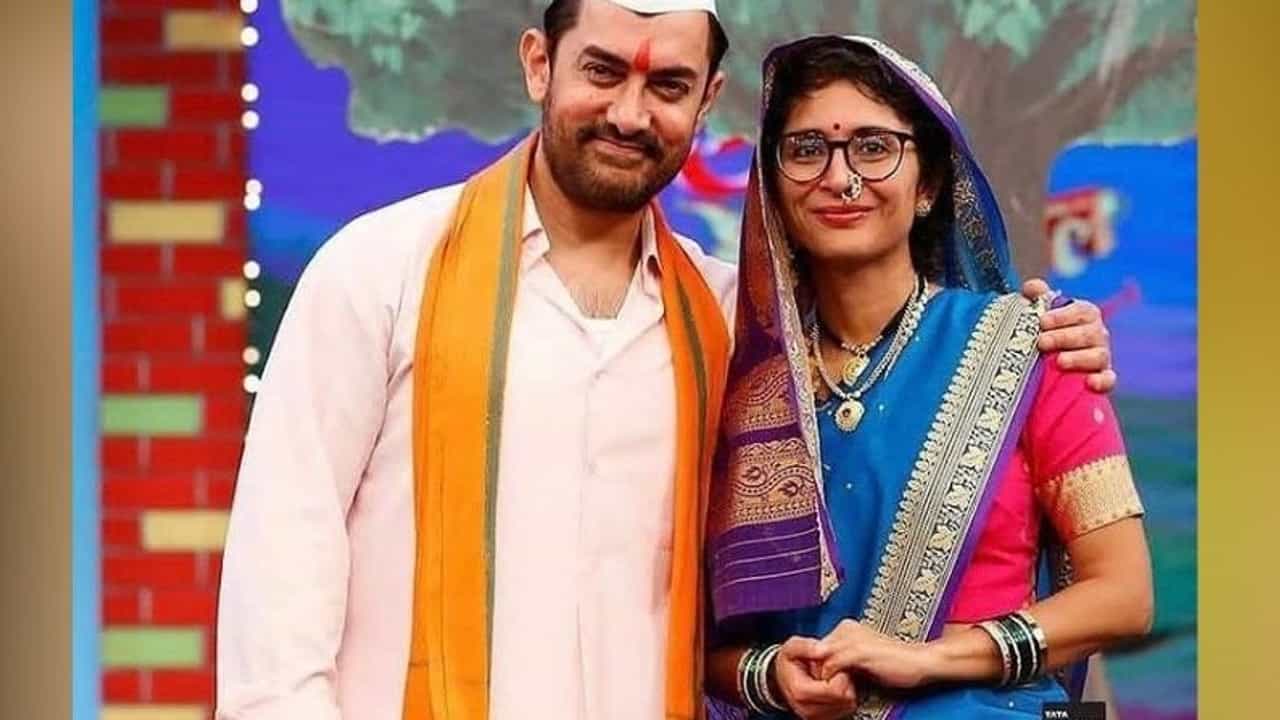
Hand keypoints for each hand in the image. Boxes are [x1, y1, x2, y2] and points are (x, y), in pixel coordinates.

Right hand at [772, 636, 858, 719]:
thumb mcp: (792, 647)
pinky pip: (846, 710)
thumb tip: (822, 650)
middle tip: (834, 670)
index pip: (836, 689)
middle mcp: (807, 709)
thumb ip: (806, 646)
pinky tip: (833, 687)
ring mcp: (815, 716)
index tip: (832, 665)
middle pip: (845, 699)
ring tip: (832, 678)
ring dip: (845, 690)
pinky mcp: (823, 719)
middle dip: (844, 682)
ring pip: (848, 706)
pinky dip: (843, 698)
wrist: (780, 677)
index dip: (839, 674)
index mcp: (800, 692)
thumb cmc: (788, 663)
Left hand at [812, 619, 934, 690]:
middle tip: (826, 685)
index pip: (817, 645)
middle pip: (816, 650)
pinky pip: (833, 664)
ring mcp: (853, 639)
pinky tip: (841, 686)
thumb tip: (824, 668)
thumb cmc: (895, 662)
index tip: (823, 678)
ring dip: (823, 676)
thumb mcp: (863, 658)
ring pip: (821, 658)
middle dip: (818, 669)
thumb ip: (843, 658)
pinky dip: (832, 678)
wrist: (921, 662)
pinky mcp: (860, 651)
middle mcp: (848, 629)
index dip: (817, 664)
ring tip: (833, 688)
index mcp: (848, 628)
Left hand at [1021, 278, 1115, 393]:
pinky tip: (1089, 382)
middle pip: (1089, 333)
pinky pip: (1108, 380)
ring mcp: (1101, 357)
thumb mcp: (1040, 313)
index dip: (1062, 316)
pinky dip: (1102, 381)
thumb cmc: (1047, 332)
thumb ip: (1037, 297)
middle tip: (1042, 342)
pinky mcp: (1102, 378)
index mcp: (1086, 315)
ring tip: (1059, 362)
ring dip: (1079, 358)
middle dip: (1064, 337)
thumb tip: (1032, 288)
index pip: (1081, 311)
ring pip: (1099, 356)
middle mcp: (1097, 334)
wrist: (1049, 363)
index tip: (1042, 322)